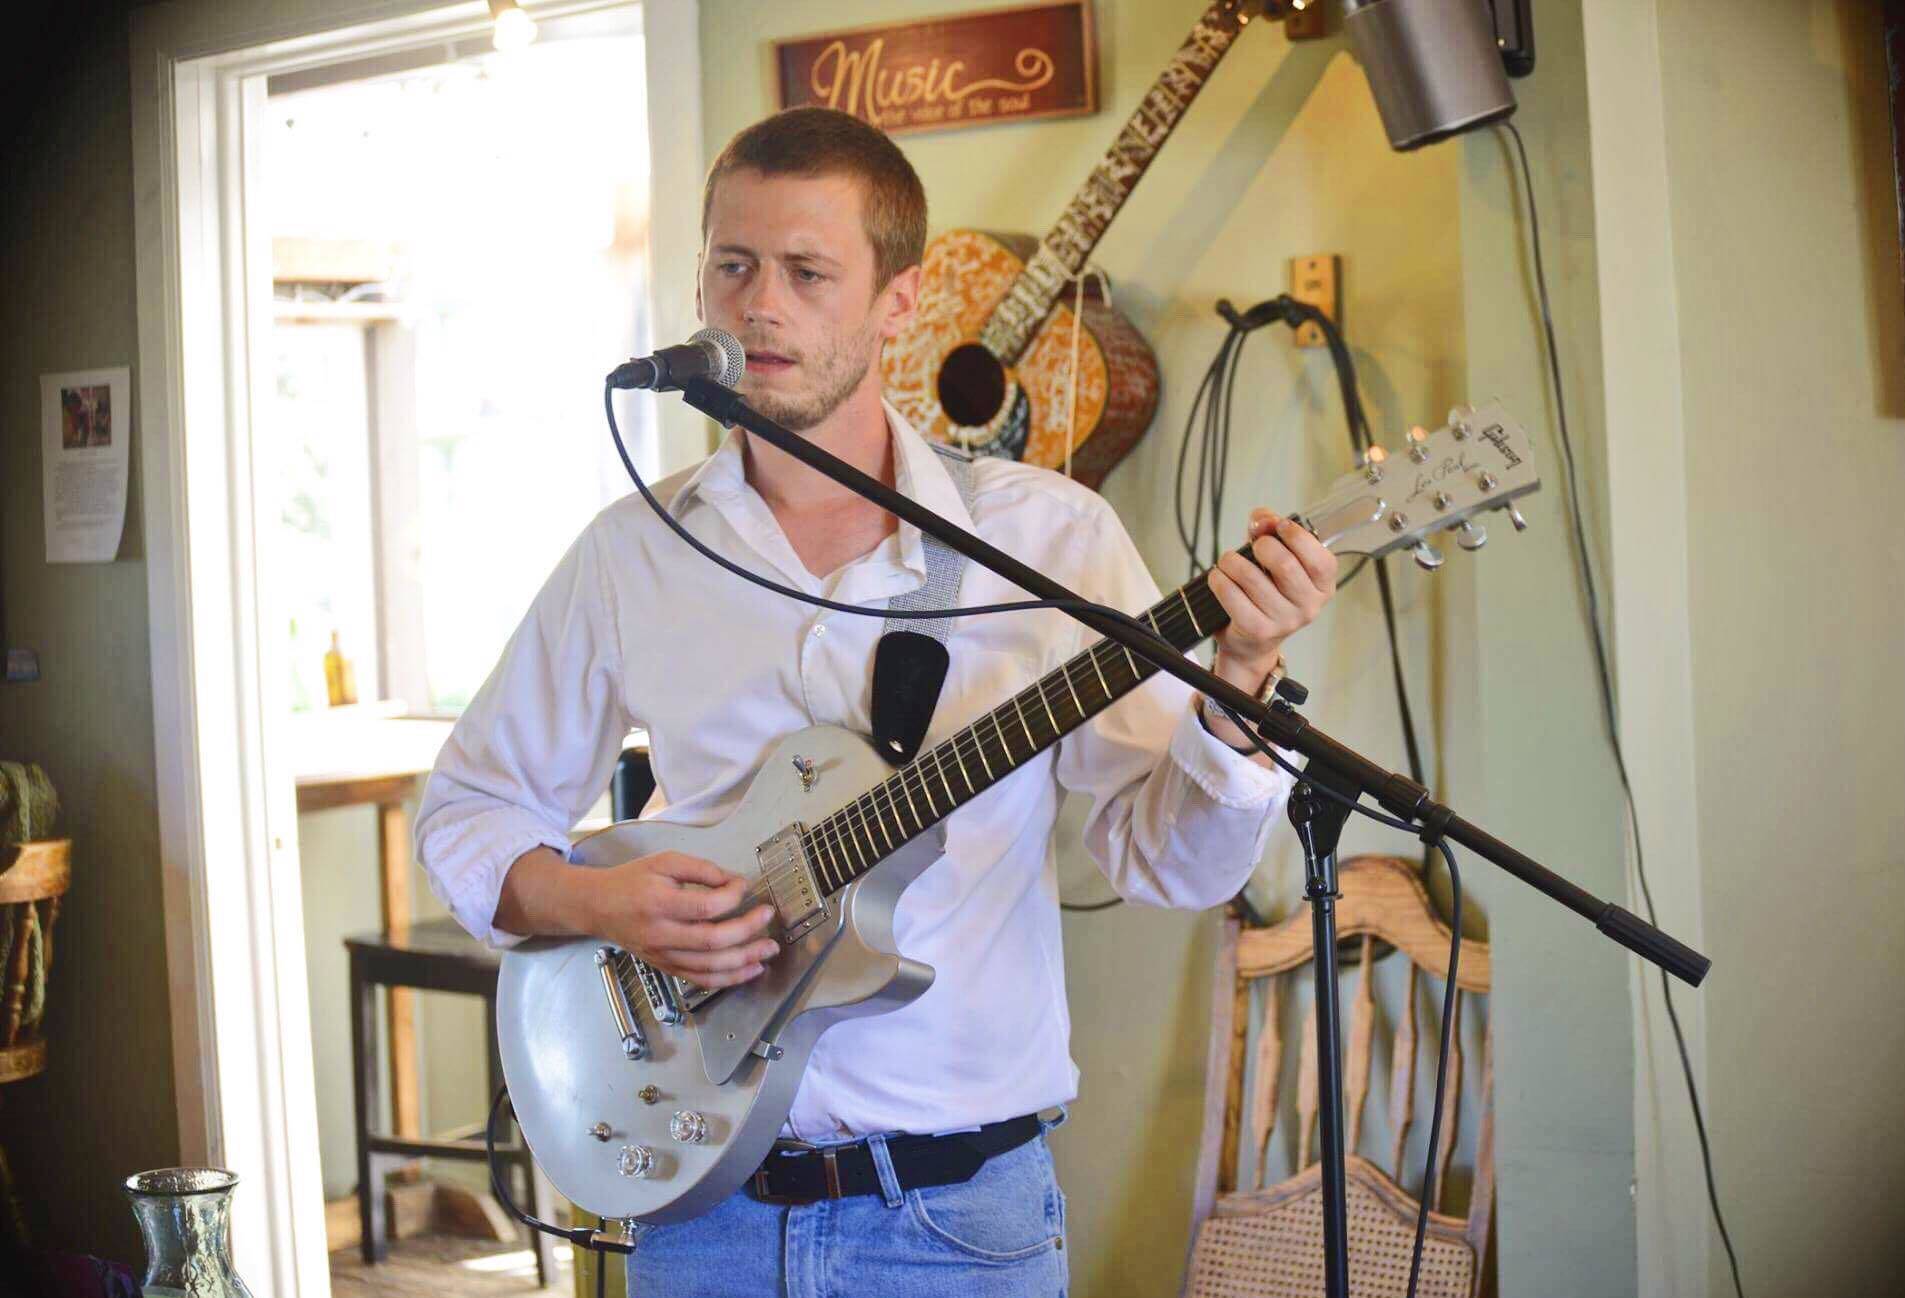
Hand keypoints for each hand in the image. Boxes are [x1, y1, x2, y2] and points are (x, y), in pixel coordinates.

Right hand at [593, 851, 778, 987]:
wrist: (599, 907)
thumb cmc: (631, 882)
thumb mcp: (664, 862)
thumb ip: (700, 869)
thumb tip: (733, 881)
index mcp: (659, 904)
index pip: (705, 907)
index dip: (732, 896)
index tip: (744, 885)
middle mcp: (661, 935)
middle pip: (712, 942)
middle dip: (747, 931)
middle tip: (767, 917)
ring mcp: (664, 956)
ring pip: (710, 967)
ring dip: (745, 960)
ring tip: (768, 949)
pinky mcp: (667, 967)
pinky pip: (702, 980)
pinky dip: (729, 978)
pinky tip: (750, 970)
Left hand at [1207, 508, 1337, 690]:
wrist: (1251, 640)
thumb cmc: (1267, 589)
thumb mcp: (1274, 557)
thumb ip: (1270, 530)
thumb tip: (1262, 519)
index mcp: (1323, 586)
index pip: (1320, 559)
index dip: (1297, 536)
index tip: (1279, 526)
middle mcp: (1309, 606)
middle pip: (1285, 564)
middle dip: (1262, 546)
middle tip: (1253, 546)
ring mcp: (1285, 622)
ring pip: (1253, 578)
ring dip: (1233, 561)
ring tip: (1228, 561)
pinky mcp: (1258, 630)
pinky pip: (1233, 597)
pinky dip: (1220, 581)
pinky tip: (1218, 577)